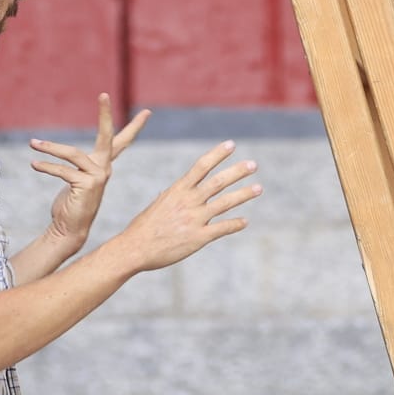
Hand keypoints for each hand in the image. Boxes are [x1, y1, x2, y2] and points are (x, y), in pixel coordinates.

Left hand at [32, 94, 149, 249]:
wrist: (69, 229)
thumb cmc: (70, 204)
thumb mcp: (73, 178)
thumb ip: (74, 164)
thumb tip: (59, 150)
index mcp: (103, 165)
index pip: (121, 142)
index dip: (134, 127)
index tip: (147, 112)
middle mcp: (104, 169)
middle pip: (108, 137)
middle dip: (105, 115)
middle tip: (104, 94)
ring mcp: (97, 177)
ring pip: (73, 154)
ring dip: (51, 148)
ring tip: (33, 143)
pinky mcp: (86, 185)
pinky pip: (63, 171)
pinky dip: (46, 166)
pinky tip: (35, 164)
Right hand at [116, 140, 259, 272]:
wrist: (134, 249)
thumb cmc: (144, 228)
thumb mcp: (157, 205)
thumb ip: (170, 197)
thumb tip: (175, 189)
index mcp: (178, 191)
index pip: (201, 166)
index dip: (218, 154)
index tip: (231, 145)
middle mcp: (188, 202)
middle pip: (217, 182)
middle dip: (237, 172)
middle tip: (253, 164)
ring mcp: (194, 219)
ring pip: (225, 203)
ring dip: (244, 194)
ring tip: (259, 188)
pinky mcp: (198, 238)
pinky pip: (222, 228)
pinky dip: (235, 224)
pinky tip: (245, 221)